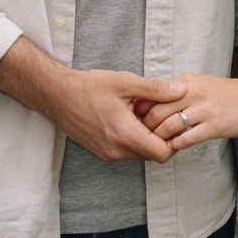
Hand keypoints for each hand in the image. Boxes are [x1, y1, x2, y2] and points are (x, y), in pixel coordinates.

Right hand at [0, 36, 185, 163]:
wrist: (56, 95)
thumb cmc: (89, 87)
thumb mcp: (125, 82)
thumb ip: (155, 89)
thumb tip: (180, 91)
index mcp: (124, 134)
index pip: (163, 153)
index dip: (174, 139)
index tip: (172, 120)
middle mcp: (116, 150)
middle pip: (153, 155)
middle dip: (161, 137)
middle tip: (159, 114)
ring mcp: (107, 154)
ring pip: (140, 154)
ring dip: (146, 138)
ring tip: (141, 114)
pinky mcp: (101, 152)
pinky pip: (126, 152)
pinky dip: (133, 139)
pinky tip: (128, 118)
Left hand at [136, 73, 237, 150]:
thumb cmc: (227, 95)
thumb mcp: (200, 84)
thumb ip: (178, 92)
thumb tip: (153, 103)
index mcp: (186, 81)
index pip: (153, 95)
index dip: (142, 110)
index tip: (138, 119)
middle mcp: (193, 92)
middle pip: (157, 112)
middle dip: (147, 127)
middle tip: (144, 136)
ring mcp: (204, 109)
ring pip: (169, 127)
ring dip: (160, 139)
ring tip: (159, 144)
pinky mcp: (214, 126)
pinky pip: (186, 139)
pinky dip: (176, 146)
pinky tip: (175, 147)